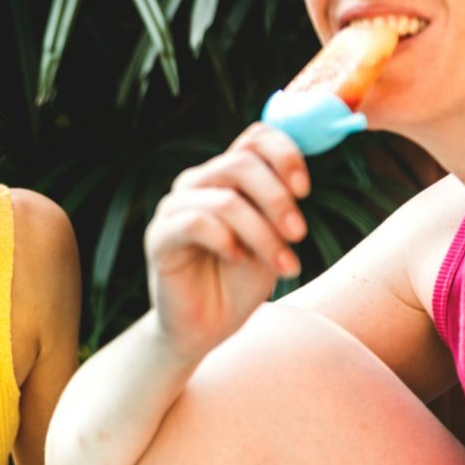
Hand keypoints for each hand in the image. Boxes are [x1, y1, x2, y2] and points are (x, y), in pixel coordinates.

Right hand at [144, 123, 308, 360]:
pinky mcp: (159, 237)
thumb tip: (299, 179)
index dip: (284, 154)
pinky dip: (226, 240)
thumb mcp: (272, 240)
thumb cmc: (240, 281)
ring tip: (283, 265)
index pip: (255, 137)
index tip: (305, 190)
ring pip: (225, 199)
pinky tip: (237, 259)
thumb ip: (279, 206)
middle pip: (241, 163)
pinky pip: (195, 223)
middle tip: (299, 234)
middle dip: (277, 200)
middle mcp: (198, 183)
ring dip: (262, 233)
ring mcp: (174, 208)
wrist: (208, 328)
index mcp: (227, 176)